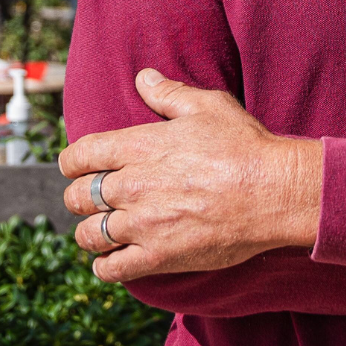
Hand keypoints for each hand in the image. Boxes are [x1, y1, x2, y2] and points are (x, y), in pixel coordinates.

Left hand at [59, 68, 323, 282]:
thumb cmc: (244, 145)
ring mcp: (143, 225)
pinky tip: (110, 261)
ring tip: (98, 231)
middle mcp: (132, 186)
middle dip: (78, 197)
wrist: (274, 192)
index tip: (75, 166)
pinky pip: (112, 269)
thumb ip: (168, 93)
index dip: (71, 162)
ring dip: (89, 233)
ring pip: (89, 235)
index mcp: (139, 146)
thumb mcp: (207, 106)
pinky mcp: (158, 257)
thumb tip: (143, 77)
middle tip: (89, 199)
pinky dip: (104, 266)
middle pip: (78, 197)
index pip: (81, 155)